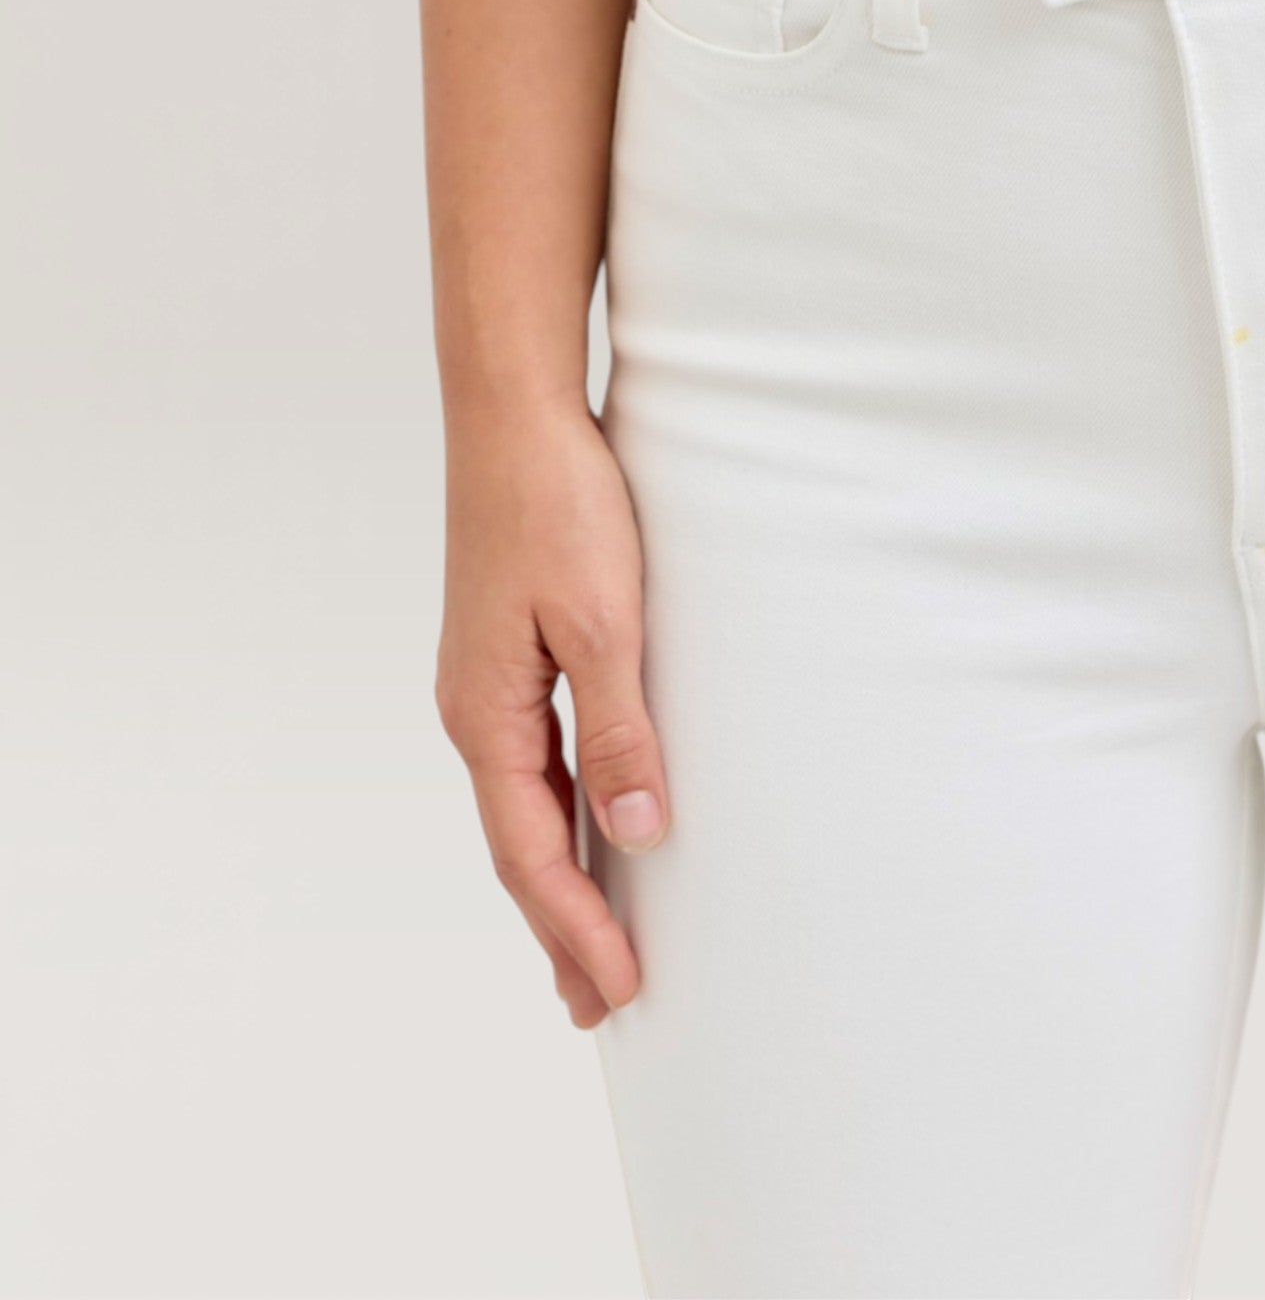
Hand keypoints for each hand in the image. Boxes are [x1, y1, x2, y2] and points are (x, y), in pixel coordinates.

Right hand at [433, 390, 668, 1027]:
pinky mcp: (509, 651)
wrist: (513, 411)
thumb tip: (638, 831)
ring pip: (526, 803)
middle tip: (601, 1003)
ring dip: (562, 872)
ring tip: (597, 936)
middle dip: (561, 924)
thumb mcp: (603, 623)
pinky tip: (592, 819)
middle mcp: (475, 709)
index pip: (532, 852)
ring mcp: (488, 681)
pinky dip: (564, 810)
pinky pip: (536, 757)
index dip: (578, 925)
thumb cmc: (557, 505)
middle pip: (519, 843)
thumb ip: (621, 730)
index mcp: (487, 715)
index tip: (622, 989)